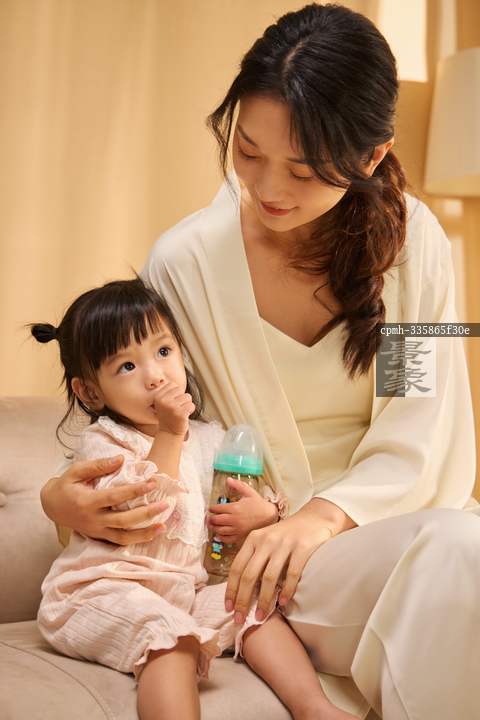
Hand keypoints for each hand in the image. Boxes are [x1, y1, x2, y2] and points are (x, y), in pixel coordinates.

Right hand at [40, 456, 168, 544]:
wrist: (52, 507)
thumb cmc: (66, 485)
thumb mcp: (76, 471)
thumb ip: (98, 465)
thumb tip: (121, 459)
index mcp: (86, 502)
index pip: (114, 497)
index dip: (134, 491)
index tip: (152, 482)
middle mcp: (93, 520)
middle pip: (123, 520)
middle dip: (145, 513)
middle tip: (165, 504)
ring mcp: (96, 531)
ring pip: (123, 537)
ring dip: (144, 533)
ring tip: (163, 527)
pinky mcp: (99, 536)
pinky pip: (119, 542)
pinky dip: (135, 540)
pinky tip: (151, 535)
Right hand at [153, 382, 194, 436]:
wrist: (169, 433)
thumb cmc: (169, 415)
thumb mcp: (163, 403)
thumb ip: (169, 392)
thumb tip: (177, 385)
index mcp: (158, 397)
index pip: (172, 385)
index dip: (176, 393)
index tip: (173, 402)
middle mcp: (164, 401)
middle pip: (180, 389)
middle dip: (182, 397)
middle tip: (178, 407)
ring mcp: (172, 407)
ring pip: (188, 397)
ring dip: (187, 404)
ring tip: (181, 411)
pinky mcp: (181, 414)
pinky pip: (192, 405)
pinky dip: (191, 410)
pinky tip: (185, 415)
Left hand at [208, 477, 277, 542]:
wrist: (269, 516)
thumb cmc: (258, 503)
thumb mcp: (249, 492)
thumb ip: (238, 485)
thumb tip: (228, 479)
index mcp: (235, 508)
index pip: (218, 508)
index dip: (212, 508)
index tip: (210, 509)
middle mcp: (234, 519)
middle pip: (217, 520)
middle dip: (211, 519)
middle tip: (208, 518)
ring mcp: (237, 529)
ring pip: (221, 530)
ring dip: (214, 528)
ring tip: (211, 526)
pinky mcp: (241, 536)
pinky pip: (228, 539)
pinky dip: (222, 538)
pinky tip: (219, 536)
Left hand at [224, 498, 355, 623]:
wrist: (313, 519)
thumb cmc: (286, 534)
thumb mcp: (265, 540)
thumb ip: (254, 558)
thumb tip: (241, 589)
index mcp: (253, 539)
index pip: (237, 567)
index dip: (231, 589)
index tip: (228, 608)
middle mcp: (266, 540)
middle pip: (249, 575)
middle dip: (243, 600)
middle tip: (239, 619)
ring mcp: (284, 544)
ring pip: (269, 577)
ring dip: (263, 600)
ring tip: (260, 617)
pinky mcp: (302, 548)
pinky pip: (291, 574)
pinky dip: (286, 591)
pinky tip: (282, 603)